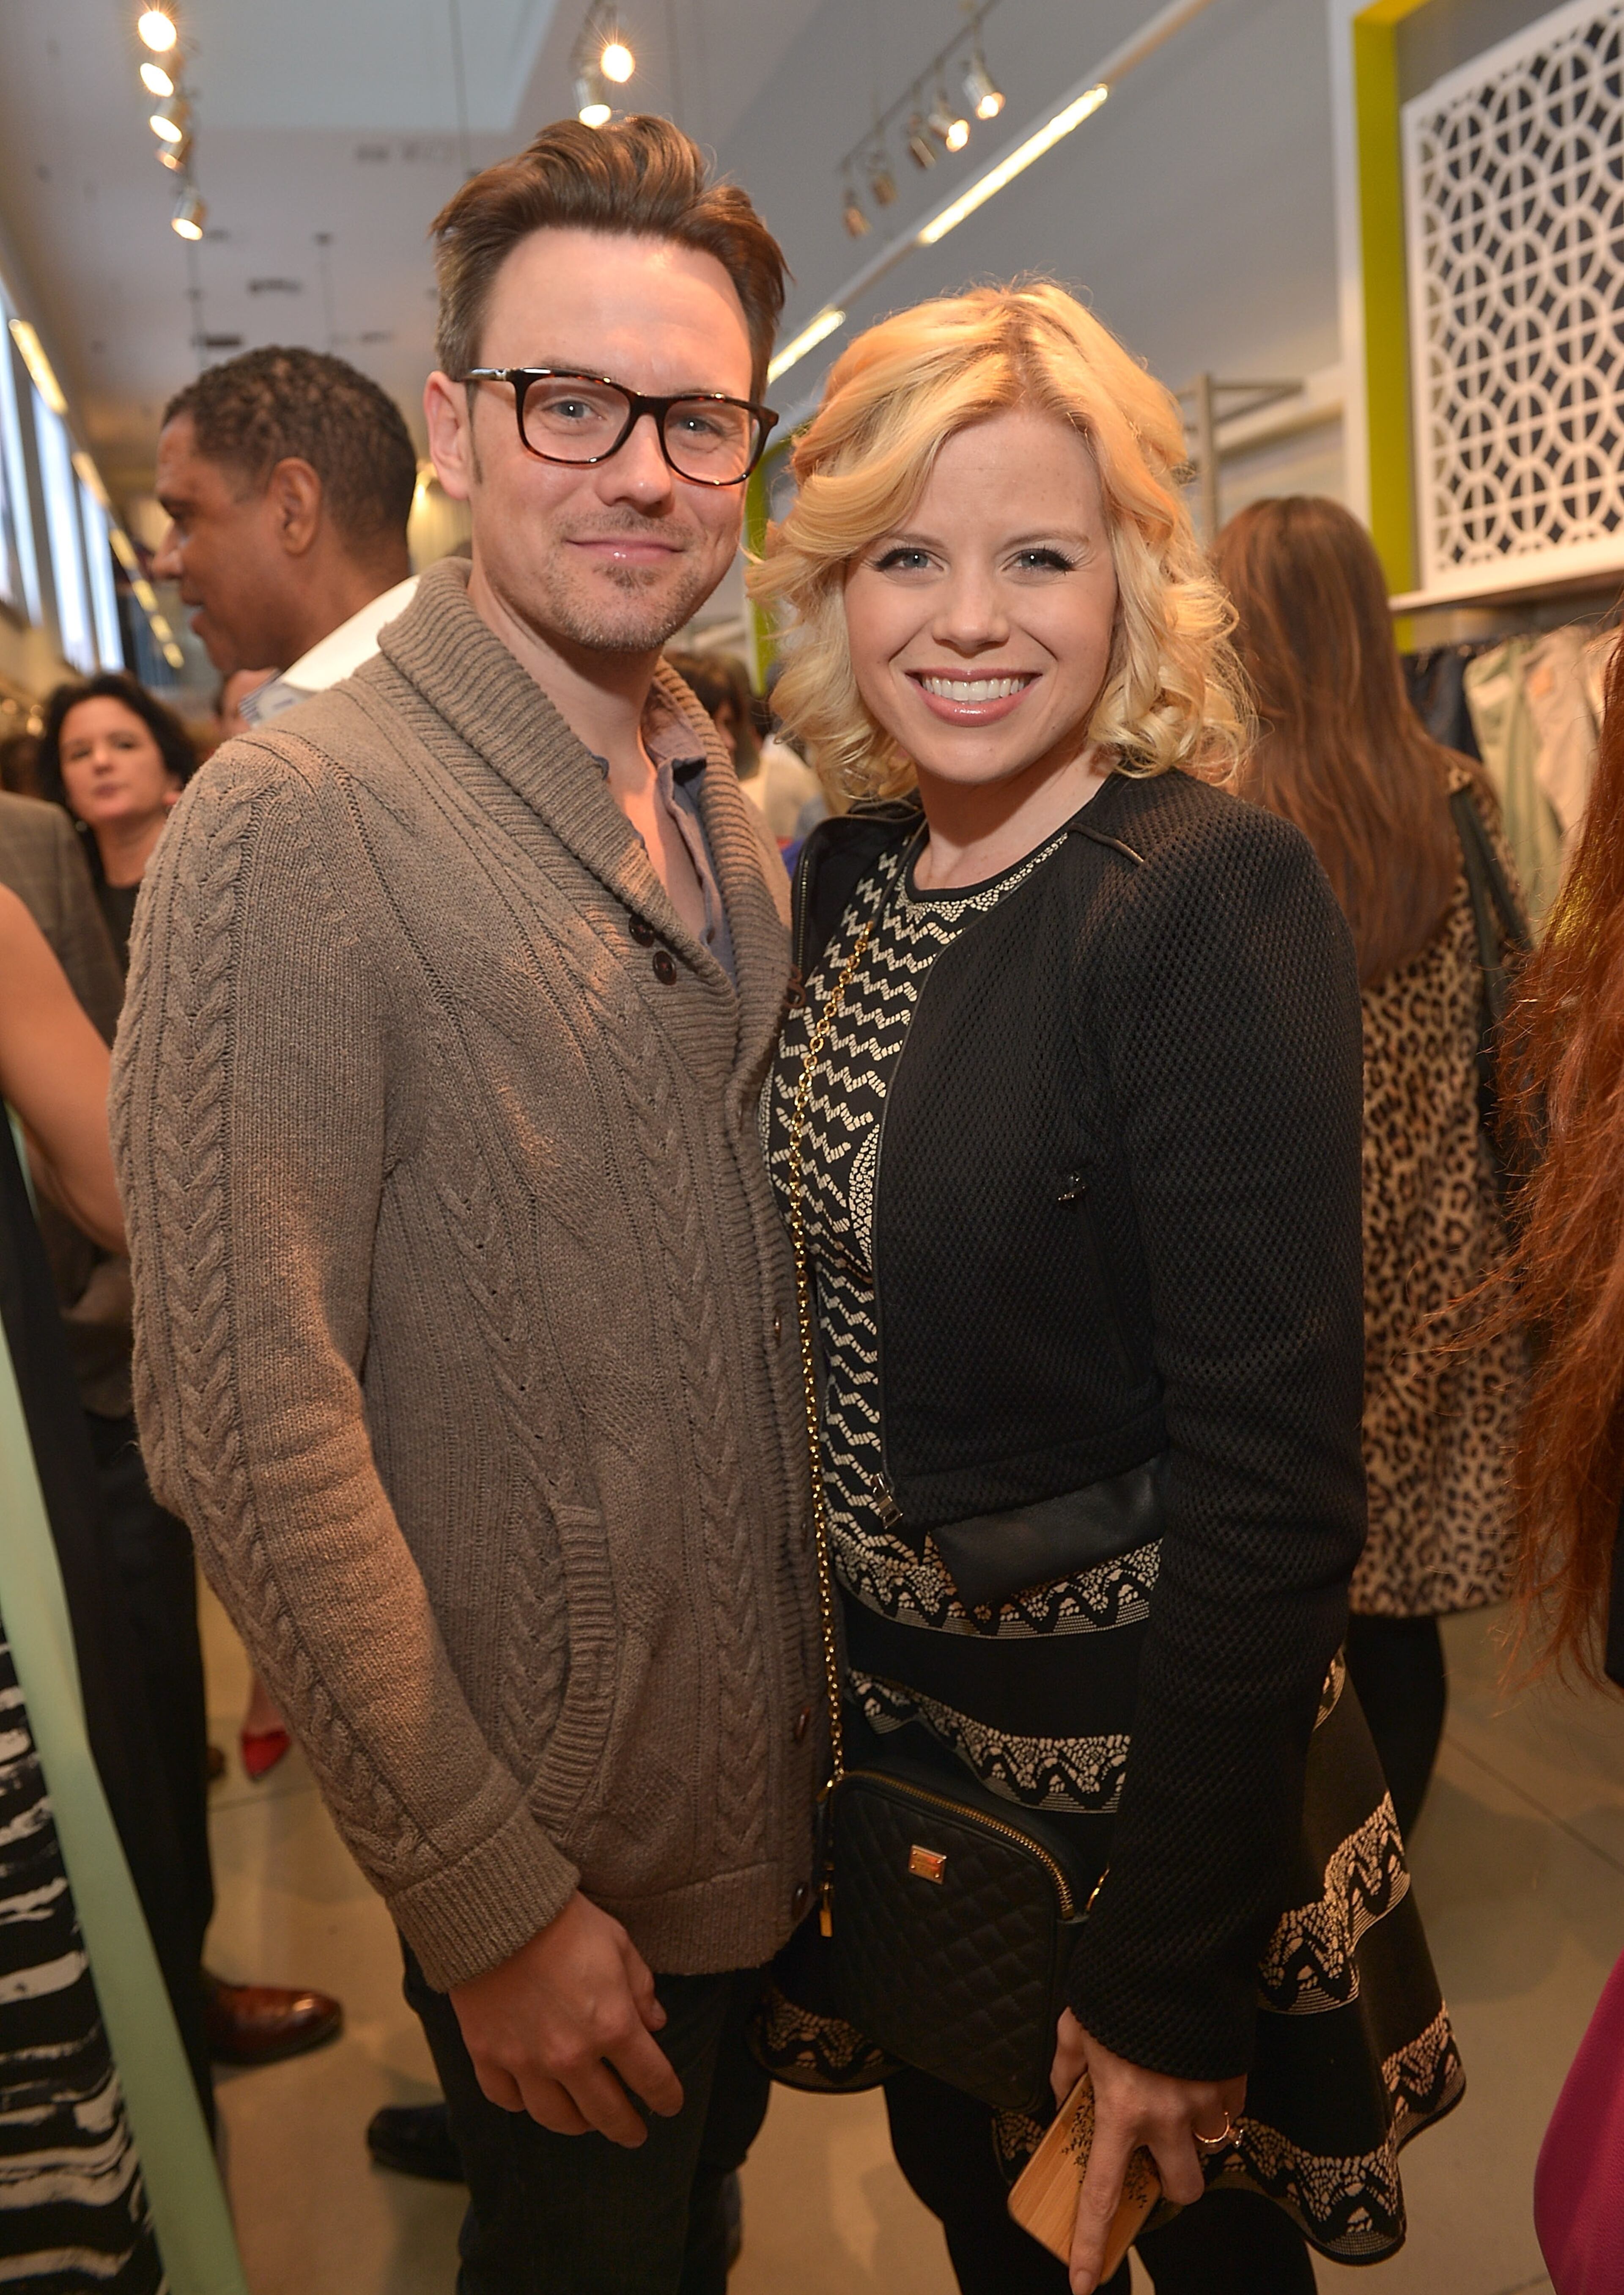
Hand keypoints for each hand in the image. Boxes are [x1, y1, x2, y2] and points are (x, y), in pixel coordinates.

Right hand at [449, 1892, 682, 2144]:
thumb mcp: (619, 1944)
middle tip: (634, 2134)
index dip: (666, 2097)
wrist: (495, 1911)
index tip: (670, 2105)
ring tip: (585, 2120)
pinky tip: (532, 2097)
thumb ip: (640, 1988)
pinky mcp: (488, 2056)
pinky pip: (506, 2099)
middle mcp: (571, 2056)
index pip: (651, 2078)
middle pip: (606, 2112)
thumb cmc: (563, 1922)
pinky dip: (521, 2103)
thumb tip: (655, 2023)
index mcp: (612, 2026)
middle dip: (626, 2128)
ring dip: (577, 2123)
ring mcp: (526, 2062)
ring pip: (556, 2117)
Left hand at [1050, 2010, 1244, 2293]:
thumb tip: (1065, 2098)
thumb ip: (1066, 2069)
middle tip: (1157, 2150)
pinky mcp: (1234, 2078)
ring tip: (1176, 2089)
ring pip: (1210, 2146)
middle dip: (1172, 2180)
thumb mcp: (1074, 2028)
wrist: (1171, 1950)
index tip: (1082, 2284)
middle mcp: (1167, 2118)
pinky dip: (1215, 2098)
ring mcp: (1206, 2100)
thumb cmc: (1115, 1989)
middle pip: (1182, 2188)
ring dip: (1195, 2132)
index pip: (1103, 2193)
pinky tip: (1196, 2065)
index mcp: (1120, 2111)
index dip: (1091, 2243)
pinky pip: (1229, 2108)